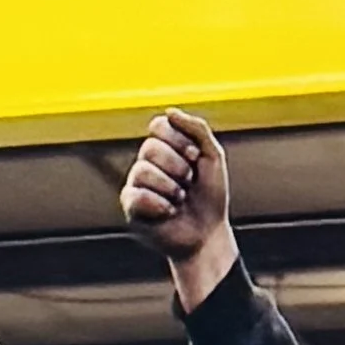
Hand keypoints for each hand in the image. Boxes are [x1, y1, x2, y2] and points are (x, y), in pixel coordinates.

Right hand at [120, 109, 239, 311]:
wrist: (208, 233)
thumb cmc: (210, 197)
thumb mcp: (212, 155)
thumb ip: (197, 128)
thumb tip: (170, 111)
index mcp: (165, 147)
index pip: (158, 125)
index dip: (178, 138)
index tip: (195, 156)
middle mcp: (148, 163)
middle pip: (150, 147)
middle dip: (177, 166)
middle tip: (189, 182)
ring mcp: (137, 185)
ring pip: (142, 170)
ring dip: (169, 186)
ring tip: (180, 199)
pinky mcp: (131, 208)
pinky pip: (135, 196)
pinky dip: (158, 204)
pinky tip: (169, 212)